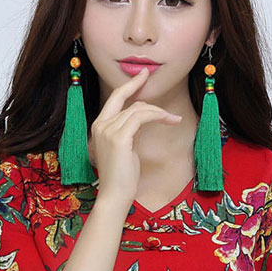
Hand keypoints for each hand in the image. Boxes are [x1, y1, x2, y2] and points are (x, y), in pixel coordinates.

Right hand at [88, 65, 181, 208]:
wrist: (115, 194)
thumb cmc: (121, 176)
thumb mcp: (124, 147)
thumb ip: (128, 130)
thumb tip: (141, 116)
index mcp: (99, 127)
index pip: (113, 99)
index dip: (128, 86)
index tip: (140, 76)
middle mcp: (100, 125)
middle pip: (125, 99)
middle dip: (137, 84)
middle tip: (149, 75)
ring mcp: (108, 130)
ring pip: (138, 109)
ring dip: (158, 112)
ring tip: (172, 119)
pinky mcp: (119, 137)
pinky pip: (142, 117)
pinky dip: (158, 116)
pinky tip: (170, 121)